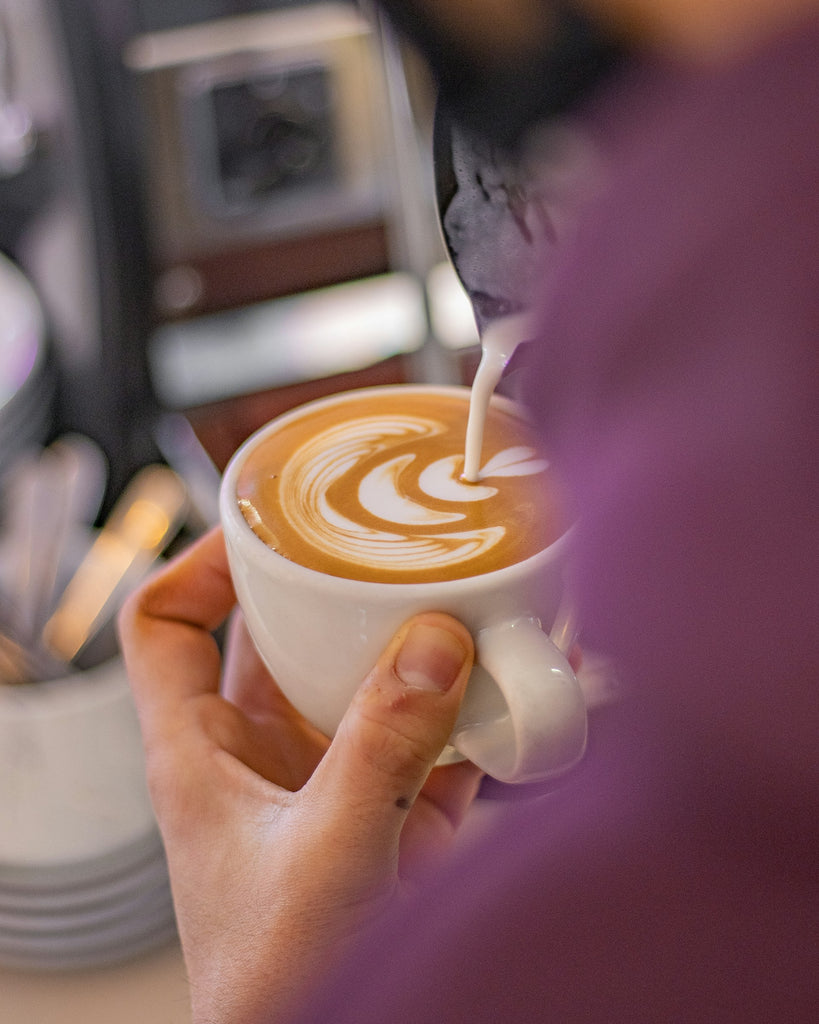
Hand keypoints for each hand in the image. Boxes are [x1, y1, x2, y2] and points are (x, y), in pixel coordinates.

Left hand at [118, 528, 481, 1023]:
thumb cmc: (274, 980)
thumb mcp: (325, 854)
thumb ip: (380, 749)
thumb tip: (435, 642)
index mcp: (202, 753)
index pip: (164, 627)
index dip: (201, 564)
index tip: (264, 529)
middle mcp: (263, 754)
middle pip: (282, 634)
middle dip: (337, 589)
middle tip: (391, 545)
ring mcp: (332, 778)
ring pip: (365, 680)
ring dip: (418, 645)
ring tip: (471, 596)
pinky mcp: (394, 809)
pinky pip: (434, 733)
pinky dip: (476, 708)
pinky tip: (520, 681)